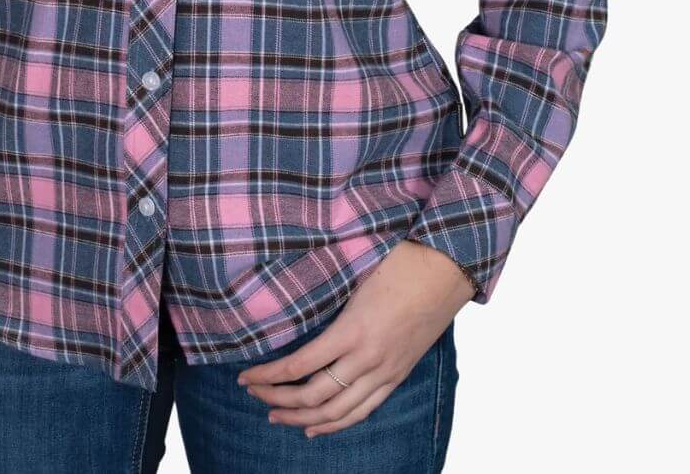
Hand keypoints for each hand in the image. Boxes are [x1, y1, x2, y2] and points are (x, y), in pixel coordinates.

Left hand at [235, 240, 473, 439]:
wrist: (445, 269)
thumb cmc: (398, 262)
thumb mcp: (355, 274)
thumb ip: (327, 295)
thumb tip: (289, 297)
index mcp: (352, 329)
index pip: (300, 365)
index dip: (268, 376)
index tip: (245, 376)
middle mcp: (367, 358)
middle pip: (314, 395)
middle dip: (277, 398)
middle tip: (253, 394)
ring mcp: (384, 372)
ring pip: (337, 411)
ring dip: (302, 417)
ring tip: (275, 415)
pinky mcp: (396, 376)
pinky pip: (362, 410)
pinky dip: (336, 423)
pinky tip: (315, 427)